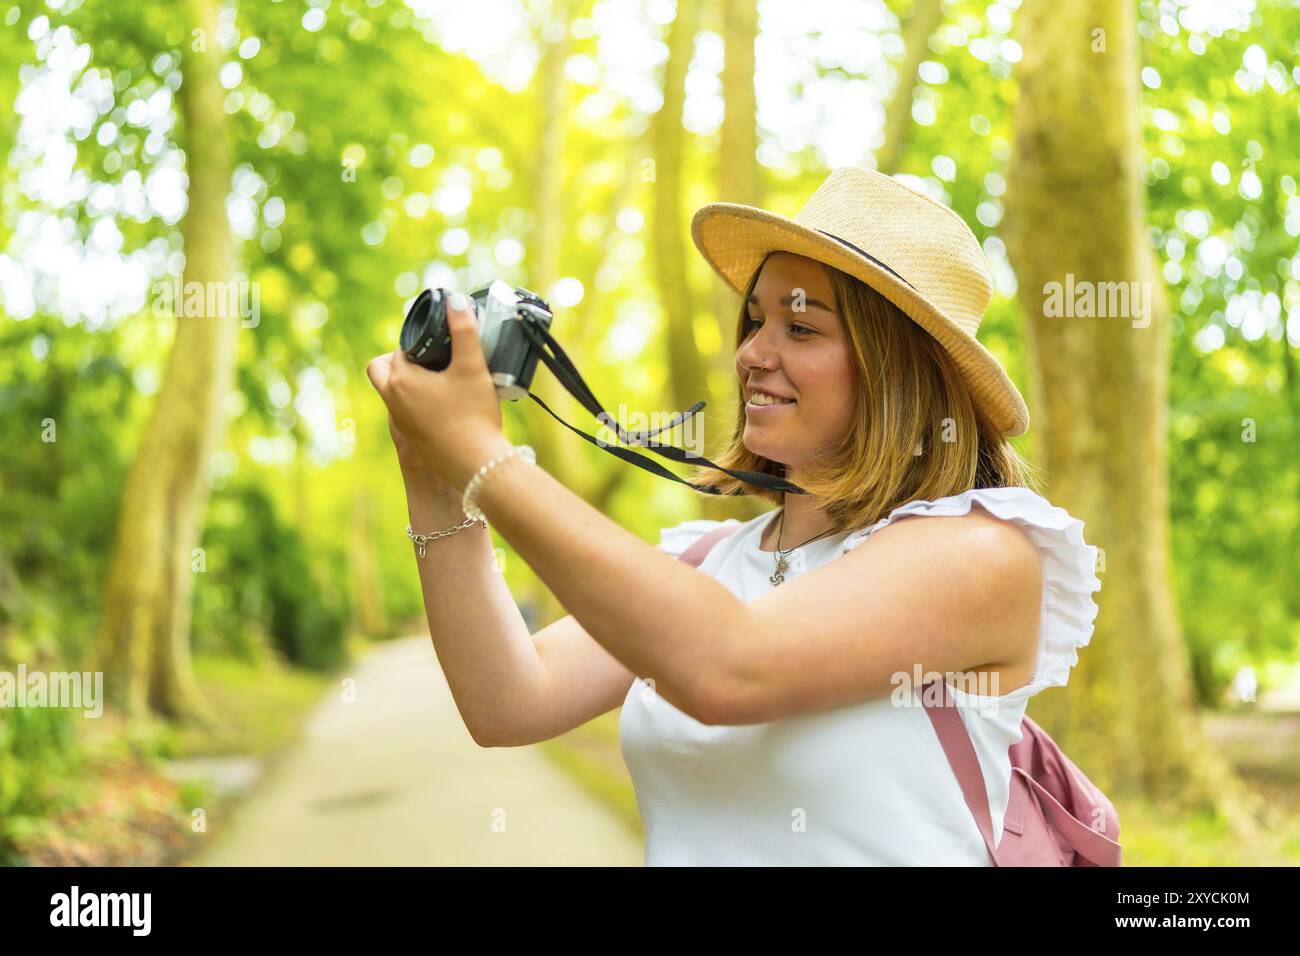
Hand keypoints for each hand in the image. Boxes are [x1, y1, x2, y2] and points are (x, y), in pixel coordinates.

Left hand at [366, 291, 507, 488]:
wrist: (477, 465)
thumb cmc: (473, 415)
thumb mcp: (472, 367)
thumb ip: (464, 330)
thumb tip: (455, 300)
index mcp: (401, 380)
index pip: (399, 349)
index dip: (418, 343)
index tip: (440, 345)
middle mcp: (393, 401)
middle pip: (380, 370)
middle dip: (400, 360)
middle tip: (429, 360)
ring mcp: (401, 424)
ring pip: (393, 393)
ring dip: (410, 383)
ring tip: (443, 381)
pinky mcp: (413, 441)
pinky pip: (407, 414)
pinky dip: (419, 405)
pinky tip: (448, 407)